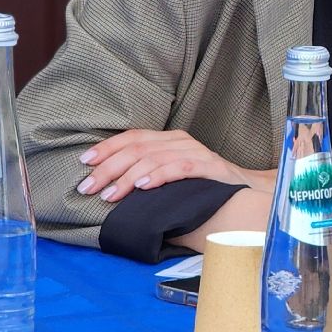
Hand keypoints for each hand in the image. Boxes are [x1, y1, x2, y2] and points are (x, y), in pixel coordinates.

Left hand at [76, 129, 258, 201]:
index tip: (84, 163)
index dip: (106, 148)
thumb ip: (148, 173)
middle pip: (137, 148)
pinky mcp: (209, 166)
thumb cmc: (203, 186)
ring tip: (110, 195)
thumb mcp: (172, 175)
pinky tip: (143, 187)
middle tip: (88, 187)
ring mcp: (195, 151)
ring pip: (153, 158)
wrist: (247, 190)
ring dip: (127, 177)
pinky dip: (159, 176)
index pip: (132, 137)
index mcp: (168, 139)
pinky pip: (180, 167)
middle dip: (108, 168)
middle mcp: (179, 140)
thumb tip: (109, 186)